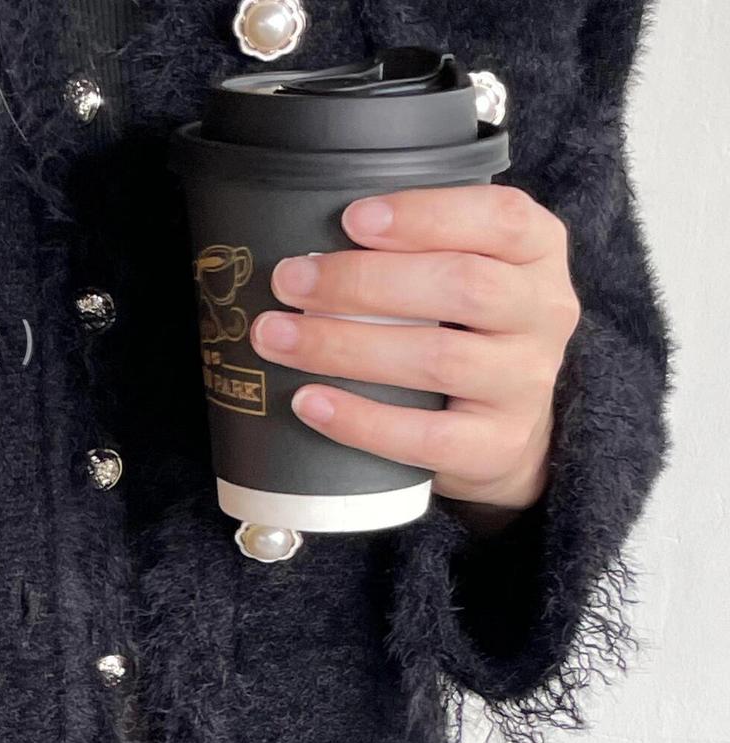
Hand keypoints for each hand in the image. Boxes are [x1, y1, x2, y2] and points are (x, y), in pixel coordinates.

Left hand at [249, 184, 581, 512]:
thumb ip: (420, 246)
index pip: (500, 218)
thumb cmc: (466, 333)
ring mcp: (526, 385)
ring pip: (437, 360)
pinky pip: (424, 437)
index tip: (351, 219)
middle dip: (364, 282)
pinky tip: (309, 401)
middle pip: (461, 287)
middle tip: (291, 281)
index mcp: (539, 251)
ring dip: (346, 346)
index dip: (424, 215)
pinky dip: (359, 420)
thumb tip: (311, 239)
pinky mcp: (497, 446)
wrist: (506, 432)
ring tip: (279, 337)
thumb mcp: (467, 270)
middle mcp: (545, 314)